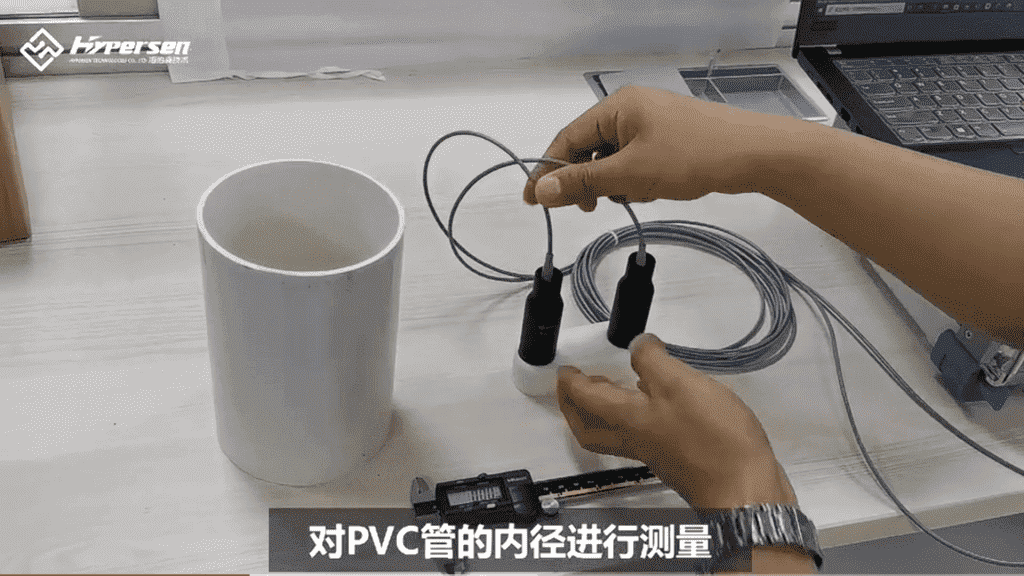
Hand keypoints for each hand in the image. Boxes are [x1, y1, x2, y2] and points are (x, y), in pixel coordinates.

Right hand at [523, 85, 812, 211]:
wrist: (753, 154)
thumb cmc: (694, 155)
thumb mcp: (629, 174)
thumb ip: (582, 181)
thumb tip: (543, 189)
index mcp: (616, 107)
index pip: (566, 140)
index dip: (547, 171)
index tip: (532, 199)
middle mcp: (631, 109)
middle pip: (588, 149)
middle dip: (586, 180)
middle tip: (588, 207)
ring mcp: (651, 123)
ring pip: (613, 158)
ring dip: (614, 182)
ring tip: (633, 195)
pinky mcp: (668, 138)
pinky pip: (636, 160)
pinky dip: (635, 179)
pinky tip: (651, 190)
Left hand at [556, 333, 797, 508]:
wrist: (743, 489)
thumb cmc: (711, 438)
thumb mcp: (680, 383)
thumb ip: (653, 361)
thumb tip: (637, 345)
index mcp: (625, 418)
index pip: (583, 399)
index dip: (570, 382)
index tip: (565, 368)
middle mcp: (631, 438)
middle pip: (586, 426)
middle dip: (573, 404)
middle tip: (575, 382)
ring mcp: (651, 451)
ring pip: (609, 431)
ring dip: (599, 410)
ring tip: (608, 386)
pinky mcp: (672, 457)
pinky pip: (634, 434)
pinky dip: (629, 416)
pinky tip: (650, 402)